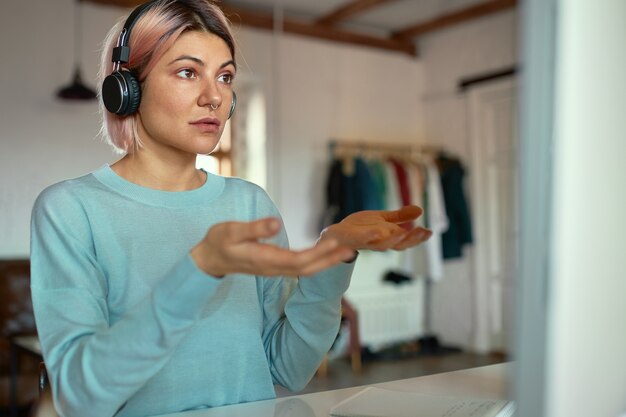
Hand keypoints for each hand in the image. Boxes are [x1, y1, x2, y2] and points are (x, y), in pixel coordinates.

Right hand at [191, 217, 354, 277]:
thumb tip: (277, 223)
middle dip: (329, 260)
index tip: (334, 244)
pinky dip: (316, 259)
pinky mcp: (275, 265)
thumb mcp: (231, 231)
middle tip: (350, 248)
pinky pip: (300, 265)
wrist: (209, 259)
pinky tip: (326, 250)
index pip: (297, 260)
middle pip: (307, 268)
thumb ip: (254, 228)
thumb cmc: (219, 242)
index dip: (318, 254)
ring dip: (326, 261)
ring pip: (305, 269)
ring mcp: (274, 268)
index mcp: (264, 259)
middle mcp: (273, 268)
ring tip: (345, 250)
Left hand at [319, 205, 432, 251]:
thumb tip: (420, 210)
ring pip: (382, 245)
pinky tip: (378, 231)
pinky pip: (362, 239)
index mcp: (388, 237)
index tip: (430, 231)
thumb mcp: (382, 219)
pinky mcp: (354, 239)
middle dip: (412, 239)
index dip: (419, 237)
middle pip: (399, 245)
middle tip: (423, 233)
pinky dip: (370, 236)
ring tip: (404, 233)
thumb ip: (399, 216)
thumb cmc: (361, 228)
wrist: (337, 234)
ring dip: (394, 241)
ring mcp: (367, 242)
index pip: (407, 240)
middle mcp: (380, 242)